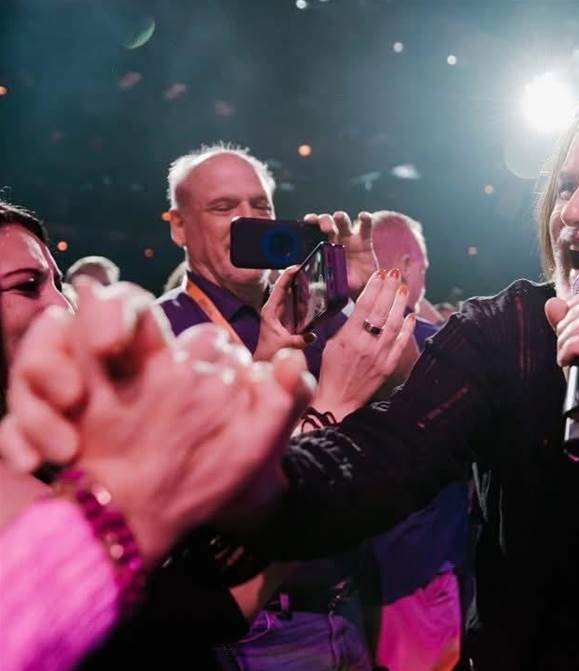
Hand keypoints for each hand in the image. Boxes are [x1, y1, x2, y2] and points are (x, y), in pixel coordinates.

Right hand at [0, 281, 314, 563]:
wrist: (182, 519)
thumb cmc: (220, 472)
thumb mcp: (256, 439)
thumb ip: (283, 398)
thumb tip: (294, 357)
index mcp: (161, 356)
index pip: (129, 306)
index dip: (113, 312)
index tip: (114, 345)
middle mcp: (111, 368)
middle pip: (68, 330)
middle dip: (64, 349)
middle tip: (79, 392)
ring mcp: (74, 399)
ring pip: (35, 369)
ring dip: (35, 393)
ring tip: (62, 445)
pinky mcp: (45, 436)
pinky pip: (18, 425)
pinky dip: (20, 438)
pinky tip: (36, 463)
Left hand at [255, 265, 314, 361]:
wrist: (266, 360)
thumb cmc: (270, 353)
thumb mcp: (285, 346)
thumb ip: (299, 341)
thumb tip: (312, 335)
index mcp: (270, 311)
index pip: (279, 288)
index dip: (288, 276)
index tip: (297, 266)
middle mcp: (275, 310)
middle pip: (286, 288)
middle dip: (296, 277)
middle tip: (309, 268)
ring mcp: (281, 313)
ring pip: (291, 295)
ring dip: (301, 286)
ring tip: (313, 278)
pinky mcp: (287, 319)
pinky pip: (297, 304)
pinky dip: (304, 298)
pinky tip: (313, 295)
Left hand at [303, 211, 375, 298]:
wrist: (364, 288)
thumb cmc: (345, 285)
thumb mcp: (332, 285)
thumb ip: (322, 283)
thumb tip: (310, 282)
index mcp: (323, 248)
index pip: (314, 232)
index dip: (311, 223)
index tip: (308, 220)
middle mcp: (335, 240)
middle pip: (328, 223)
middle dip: (325, 221)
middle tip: (325, 227)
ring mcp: (350, 239)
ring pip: (343, 222)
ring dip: (340, 218)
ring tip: (339, 217)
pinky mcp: (365, 240)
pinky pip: (365, 227)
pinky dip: (365, 220)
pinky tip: (363, 217)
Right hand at [313, 269, 416, 420]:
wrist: (338, 400)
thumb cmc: (330, 371)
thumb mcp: (331, 344)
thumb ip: (345, 326)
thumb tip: (359, 308)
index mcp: (348, 337)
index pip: (364, 305)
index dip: (374, 287)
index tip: (379, 273)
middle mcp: (366, 344)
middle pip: (381, 311)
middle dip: (389, 289)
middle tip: (394, 273)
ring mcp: (379, 355)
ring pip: (393, 324)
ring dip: (399, 304)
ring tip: (403, 288)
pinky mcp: (388, 366)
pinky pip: (401, 343)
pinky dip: (407, 328)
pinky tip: (410, 315)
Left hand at [545, 285, 578, 418]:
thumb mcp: (577, 343)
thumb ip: (566, 321)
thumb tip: (552, 303)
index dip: (573, 309)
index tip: (566, 332)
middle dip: (567, 326)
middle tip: (563, 348)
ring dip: (567, 339)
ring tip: (565, 356)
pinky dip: (571, 348)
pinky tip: (567, 361)